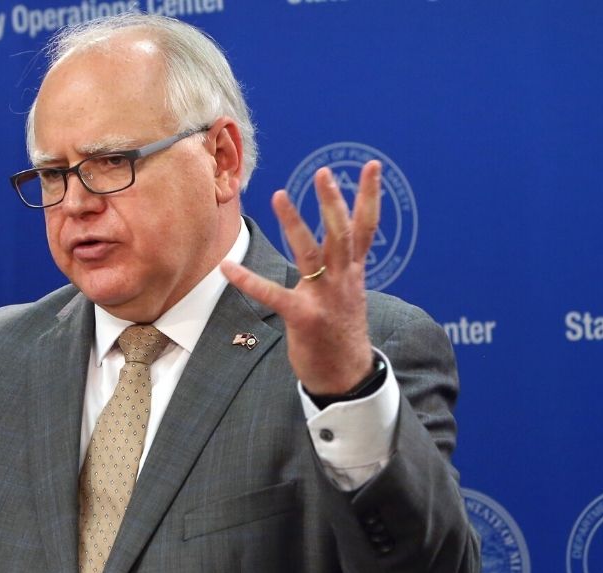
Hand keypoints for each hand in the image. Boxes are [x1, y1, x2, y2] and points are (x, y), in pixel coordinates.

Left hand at [221, 161, 381, 394]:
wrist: (347, 376)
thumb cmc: (342, 331)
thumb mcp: (350, 292)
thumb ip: (343, 265)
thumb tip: (341, 240)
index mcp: (353, 271)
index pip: (366, 227)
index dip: (370, 195)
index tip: (374, 165)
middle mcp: (342, 279)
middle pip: (342, 233)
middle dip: (333, 202)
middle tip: (325, 173)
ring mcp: (324, 298)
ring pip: (310, 253)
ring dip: (294, 223)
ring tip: (278, 194)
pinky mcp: (303, 318)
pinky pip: (273, 295)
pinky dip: (249, 281)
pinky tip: (228, 267)